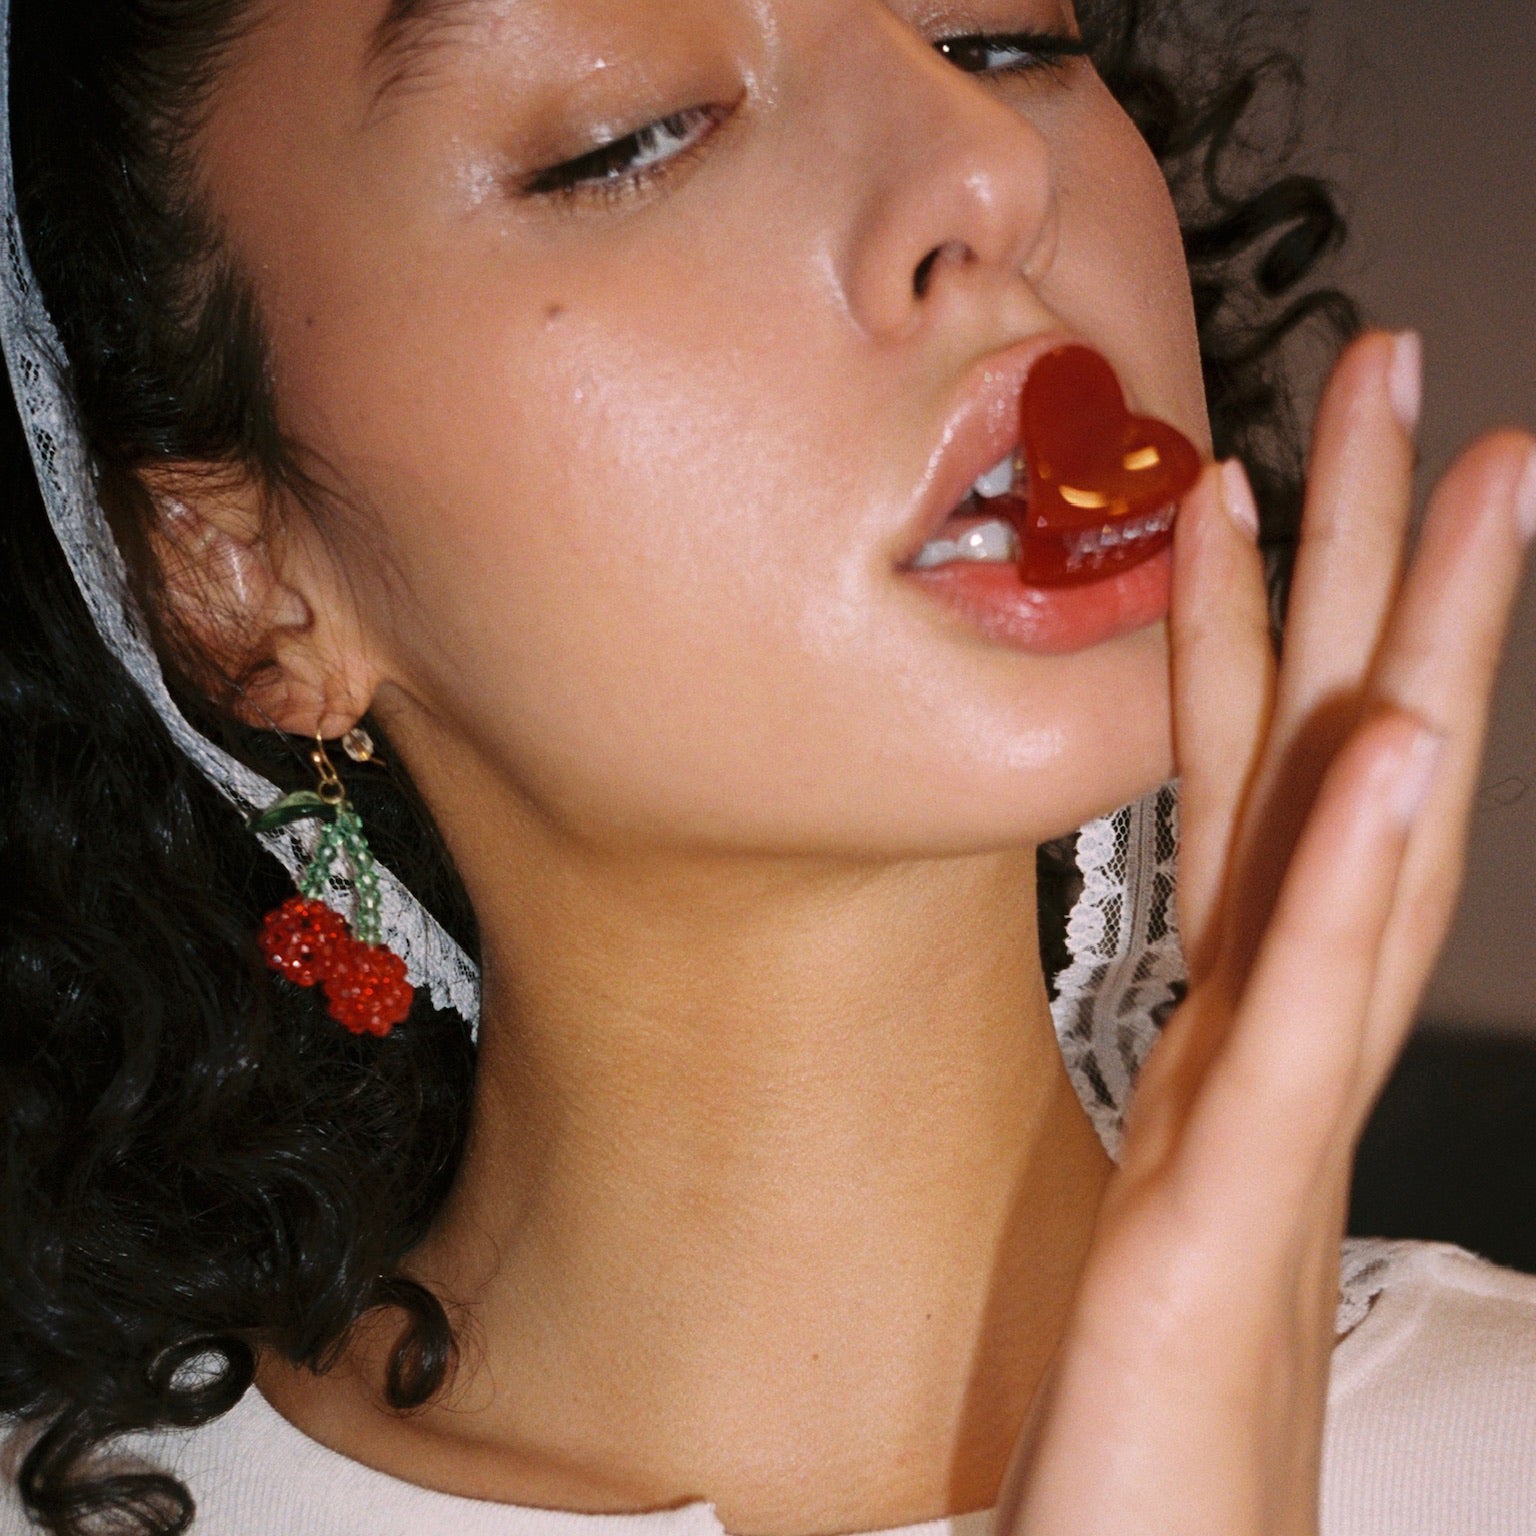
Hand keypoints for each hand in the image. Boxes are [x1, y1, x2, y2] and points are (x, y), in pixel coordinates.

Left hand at [997, 331, 1535, 1535]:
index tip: (1271, 470)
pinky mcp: (1233, 1209)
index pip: (1255, 775)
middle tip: (1412, 377)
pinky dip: (1354, 880)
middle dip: (1378, 559)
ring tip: (1470, 481)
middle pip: (1337, 753)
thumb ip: (1197, 1067)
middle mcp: (1264, 1032)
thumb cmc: (1143, 1412)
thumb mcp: (1156, 1185)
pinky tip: (1399, 748)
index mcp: (1226, 1015)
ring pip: (1349, 843)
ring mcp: (1267, 1110)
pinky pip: (1302, 1016)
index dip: (1270, 618)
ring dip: (1414, 656)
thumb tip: (1210, 980)